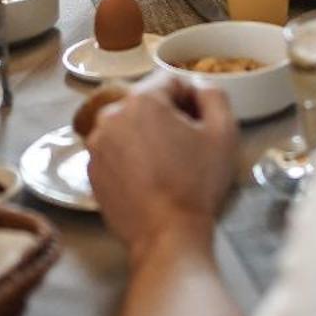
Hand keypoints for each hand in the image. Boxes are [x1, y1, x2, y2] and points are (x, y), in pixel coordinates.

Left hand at [87, 76, 238, 263]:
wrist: (166, 236)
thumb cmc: (196, 183)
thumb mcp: (224, 132)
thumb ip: (214, 95)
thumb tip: (200, 87)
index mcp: (142, 100)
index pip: (172, 80)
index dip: (193, 99)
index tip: (202, 124)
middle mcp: (111, 115)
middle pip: (148, 102)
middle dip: (169, 116)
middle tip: (187, 146)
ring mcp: (96, 144)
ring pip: (130, 125)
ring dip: (148, 135)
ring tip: (167, 164)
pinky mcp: (91, 169)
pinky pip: (116, 149)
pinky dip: (131, 156)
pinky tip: (149, 177)